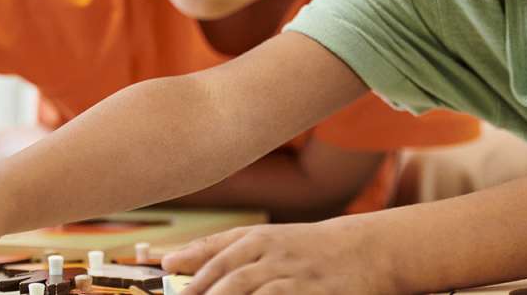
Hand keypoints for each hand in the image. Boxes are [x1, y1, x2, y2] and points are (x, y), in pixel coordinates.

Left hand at [163, 217, 394, 294]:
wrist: (364, 249)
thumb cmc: (306, 247)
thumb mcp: (268, 240)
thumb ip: (226, 250)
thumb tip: (176, 261)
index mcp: (256, 236)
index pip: (213, 249)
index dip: (186, 258)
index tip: (163, 267)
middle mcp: (270, 251)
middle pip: (225, 274)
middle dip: (197, 291)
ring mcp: (290, 272)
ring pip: (244, 288)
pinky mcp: (308, 291)